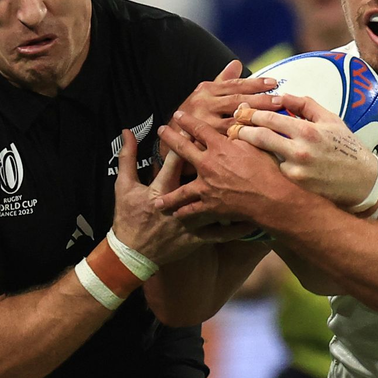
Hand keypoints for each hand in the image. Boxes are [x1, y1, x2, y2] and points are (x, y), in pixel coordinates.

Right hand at [110, 130, 247, 263]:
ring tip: (254, 182)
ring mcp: (190, 222)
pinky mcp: (197, 238)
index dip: (186, 140)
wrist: (132, 253)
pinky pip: (221, 233)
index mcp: (161, 188)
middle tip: (231, 145)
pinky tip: (253, 222)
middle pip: (201, 178)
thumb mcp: (122, 186)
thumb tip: (126, 132)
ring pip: (217, 205)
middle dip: (217, 162)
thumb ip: (126, 157)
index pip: (175, 159)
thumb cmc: (127, 217)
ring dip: (235, 195)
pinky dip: (237, 229)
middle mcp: (179, 204)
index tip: (196, 125)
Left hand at [155, 111, 290, 223]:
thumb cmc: (269, 170)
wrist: (272, 198)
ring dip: (168, 194)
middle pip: (182, 149)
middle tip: (161, 131)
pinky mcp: (211, 206)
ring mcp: (207, 187)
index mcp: (220, 147)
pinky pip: (193, 210)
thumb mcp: (258, 143)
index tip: (178, 115)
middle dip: (170, 139)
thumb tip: (241, 109)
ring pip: (181, 190)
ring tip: (157, 198)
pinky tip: (177, 214)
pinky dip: (184, 212)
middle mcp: (208, 164)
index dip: (187, 121)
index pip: (199, 129)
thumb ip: (245, 129)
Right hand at [169, 60, 281, 140]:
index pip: (235, 85)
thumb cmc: (192, 115)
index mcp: (207, 90)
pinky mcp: (202, 142)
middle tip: (279, 100)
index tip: (273, 82)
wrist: (168, 138)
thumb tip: (237, 63)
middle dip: (259, 100)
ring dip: (254, 121)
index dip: (255, 83)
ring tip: (274, 120)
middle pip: (237, 101)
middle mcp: (204, 104)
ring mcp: (203, 123)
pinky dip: (242, 141)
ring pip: (233, 122)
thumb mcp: (204, 94)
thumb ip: (223, 80)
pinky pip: (226, 141)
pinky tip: (258, 141)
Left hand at [227, 94, 377, 208]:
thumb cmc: (346, 147)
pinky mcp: (295, 188)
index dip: (251, 113)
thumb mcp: (330, 120)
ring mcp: (296, 172)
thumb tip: (282, 94)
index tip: (240, 111)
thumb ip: (305, 104)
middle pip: (260, 138)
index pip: (270, 118)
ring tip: (234, 145)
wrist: (362, 181)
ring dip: (247, 151)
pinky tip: (249, 165)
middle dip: (241, 131)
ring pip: (262, 158)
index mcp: (308, 131)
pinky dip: (260, 168)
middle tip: (229, 128)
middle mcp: (300, 152)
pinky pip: (272, 174)